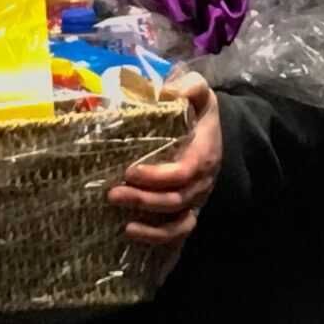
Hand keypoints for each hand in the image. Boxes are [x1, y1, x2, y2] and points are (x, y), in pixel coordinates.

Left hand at [109, 73, 222, 247]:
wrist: (211, 130)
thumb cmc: (198, 110)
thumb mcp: (200, 92)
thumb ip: (190, 86)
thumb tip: (170, 91)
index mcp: (204, 154)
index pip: (183, 173)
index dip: (158, 177)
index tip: (129, 171)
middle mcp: (201, 182)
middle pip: (175, 200)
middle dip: (144, 200)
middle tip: (112, 194)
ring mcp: (195, 200)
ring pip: (178, 223)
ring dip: (150, 227)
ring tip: (122, 222)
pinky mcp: (186, 212)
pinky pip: (177, 234)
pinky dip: (156, 238)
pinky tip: (130, 232)